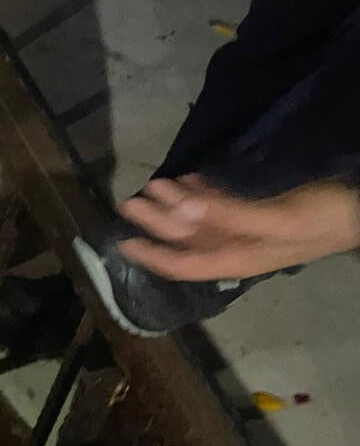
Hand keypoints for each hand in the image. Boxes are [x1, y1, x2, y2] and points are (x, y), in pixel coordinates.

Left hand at [118, 176, 359, 280]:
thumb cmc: (323, 219)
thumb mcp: (276, 219)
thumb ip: (228, 216)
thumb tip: (180, 213)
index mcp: (239, 257)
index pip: (184, 264)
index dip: (152, 256)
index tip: (122, 245)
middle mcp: (238, 247)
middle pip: (188, 239)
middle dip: (157, 222)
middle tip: (130, 201)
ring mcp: (249, 230)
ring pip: (202, 222)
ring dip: (177, 204)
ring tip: (155, 184)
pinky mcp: (261, 213)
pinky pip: (222, 207)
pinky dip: (203, 195)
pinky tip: (189, 181)